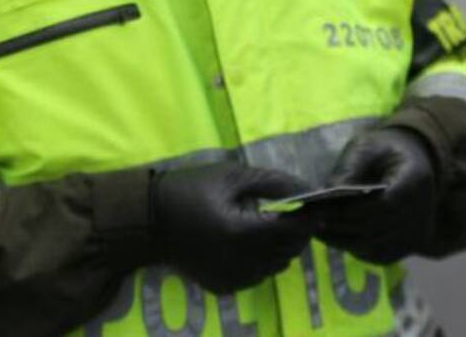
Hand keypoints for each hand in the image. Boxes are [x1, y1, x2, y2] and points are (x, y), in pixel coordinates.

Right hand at [151, 162, 312, 293]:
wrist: (149, 220)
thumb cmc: (190, 189)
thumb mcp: (231, 176)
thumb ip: (273, 182)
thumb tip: (307, 188)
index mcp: (241, 232)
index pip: (293, 230)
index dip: (309, 218)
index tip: (316, 205)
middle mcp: (240, 263)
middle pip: (289, 251)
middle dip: (299, 232)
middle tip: (297, 213)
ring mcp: (232, 279)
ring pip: (277, 266)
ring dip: (282, 247)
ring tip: (272, 224)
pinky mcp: (224, 287)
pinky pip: (258, 276)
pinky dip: (264, 260)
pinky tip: (251, 241)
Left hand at [316, 126, 437, 265]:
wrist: (412, 161)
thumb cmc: (385, 150)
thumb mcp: (366, 147)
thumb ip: (349, 168)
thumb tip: (326, 194)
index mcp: (416, 181)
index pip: (385, 205)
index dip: (353, 211)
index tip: (322, 209)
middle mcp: (422, 213)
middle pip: (377, 229)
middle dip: (340, 226)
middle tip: (309, 221)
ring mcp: (417, 234)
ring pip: (375, 246)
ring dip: (343, 241)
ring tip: (315, 229)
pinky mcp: (409, 247)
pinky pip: (379, 255)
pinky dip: (354, 248)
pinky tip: (333, 238)